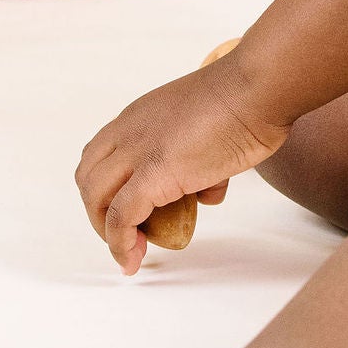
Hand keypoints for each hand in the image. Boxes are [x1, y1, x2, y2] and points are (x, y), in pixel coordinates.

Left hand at [76, 57, 286, 273]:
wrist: (259, 89)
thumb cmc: (247, 100)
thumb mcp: (206, 129)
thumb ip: (199, 160)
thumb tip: (206, 191)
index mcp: (139, 116)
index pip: (100, 156)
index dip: (106, 189)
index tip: (128, 211)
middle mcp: (129, 131)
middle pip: (88, 178)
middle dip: (99, 212)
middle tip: (128, 234)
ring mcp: (139, 151)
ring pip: (95, 197)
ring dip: (106, 230)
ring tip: (131, 250)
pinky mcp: (154, 175)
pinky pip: (121, 216)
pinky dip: (120, 242)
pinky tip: (133, 259)